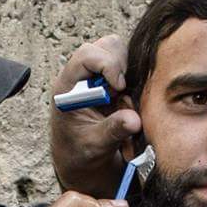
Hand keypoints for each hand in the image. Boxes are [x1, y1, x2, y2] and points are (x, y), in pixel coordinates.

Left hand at [48, 35, 141, 200]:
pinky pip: (133, 71)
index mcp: (69, 86)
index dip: (107, 65)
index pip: (87, 55)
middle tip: (124, 94)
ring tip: (126, 104)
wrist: (80, 160)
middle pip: (108, 46)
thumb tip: (134, 121)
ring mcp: (100, 76)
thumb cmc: (80, 153)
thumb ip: (113, 131)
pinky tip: (129, 108)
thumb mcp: (96, 146)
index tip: (119, 87)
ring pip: (124, 54)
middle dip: (122, 67)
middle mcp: (84, 75)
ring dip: (131, 76)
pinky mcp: (113, 83)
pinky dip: (137, 86)